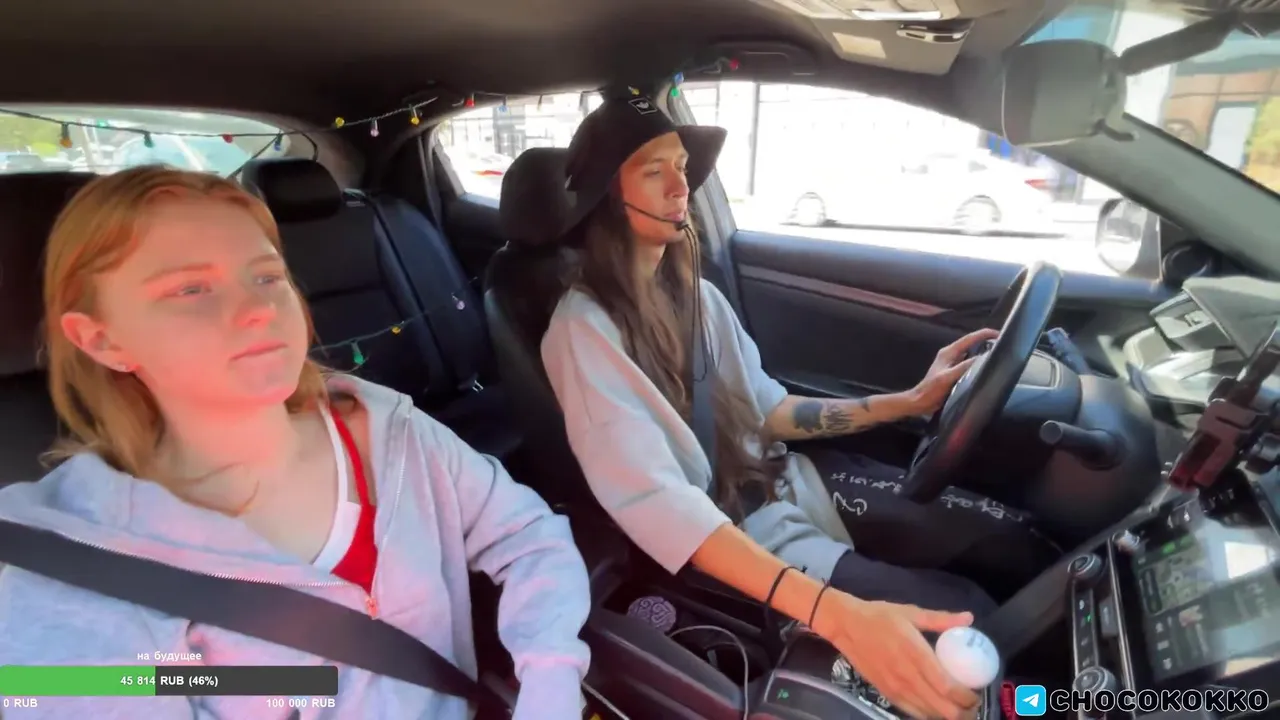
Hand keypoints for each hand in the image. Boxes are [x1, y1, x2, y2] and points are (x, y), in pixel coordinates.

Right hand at [813, 591, 979, 719]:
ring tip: (957, 707)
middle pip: (941, 707)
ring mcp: (895, 688)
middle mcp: (907, 676)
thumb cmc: (880, 616)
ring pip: (928, 713)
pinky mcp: (886, 693)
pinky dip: (928, 713)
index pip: (947, 686)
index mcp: (916, 654)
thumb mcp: (911, 613)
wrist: (846, 625)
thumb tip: (969, 618)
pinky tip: (935, 707)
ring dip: (946, 714)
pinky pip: (912, 712)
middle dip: (962, 711)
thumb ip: (941, 619)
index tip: (977, 693)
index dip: (966, 696)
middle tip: (972, 704)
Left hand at [906, 328, 998, 414]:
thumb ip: (964, 367)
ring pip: (971, 352)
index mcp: (949, 352)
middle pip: (972, 343)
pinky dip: (979, 362)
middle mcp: (951, 354)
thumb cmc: (932, 390)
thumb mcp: (948, 377)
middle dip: (987, 341)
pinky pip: (969, 362)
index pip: (970, 338)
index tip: (1001, 334)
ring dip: (984, 351)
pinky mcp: (954, 371)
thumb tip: (983, 358)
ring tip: (1000, 354)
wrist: (920, 402)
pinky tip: (987, 368)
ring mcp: (952, 362)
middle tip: (1004, 345)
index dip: (985, 334)